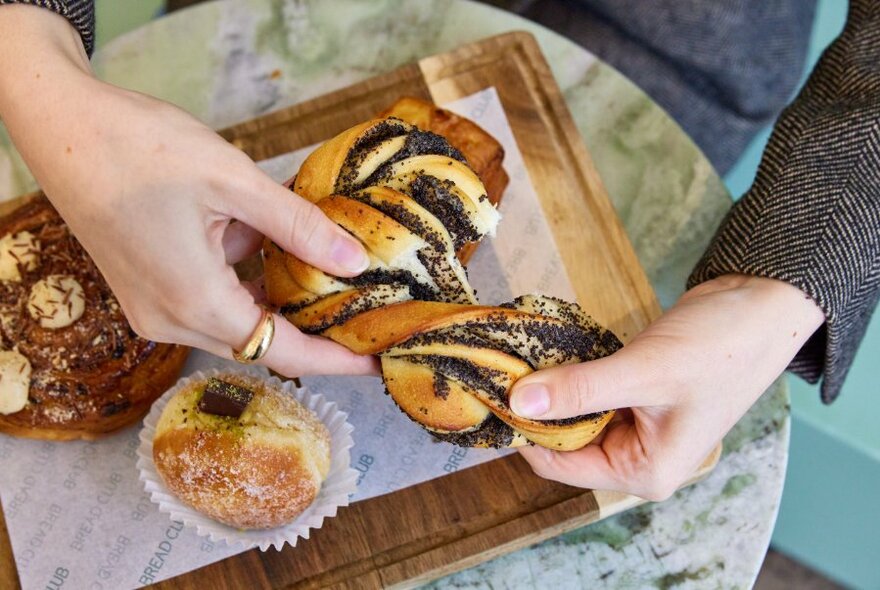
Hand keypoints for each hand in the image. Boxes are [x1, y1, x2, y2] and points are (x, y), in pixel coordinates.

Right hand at [0, 5, 375, 376]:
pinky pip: (212, 297)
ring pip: (239, 317)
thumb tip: (354, 262)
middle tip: (367, 311)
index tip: (378, 361)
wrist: (60, 126)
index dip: (337, 360)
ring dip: (282, 294)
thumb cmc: (137, 146)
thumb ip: (297, 226)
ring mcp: (155, 306)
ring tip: (332, 270)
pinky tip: (274, 242)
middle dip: (315, 326)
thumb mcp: (232, 180)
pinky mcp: (148, 288)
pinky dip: (248, 277)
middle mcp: (170, 319)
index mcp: (193, 301)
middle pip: (263, 340)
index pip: (284, 350)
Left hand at [510, 274, 823, 499]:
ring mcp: (637, 428)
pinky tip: (550, 354)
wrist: (760, 306)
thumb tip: (520, 402)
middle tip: (502, 369)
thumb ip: (580, 389)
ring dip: (551, 390)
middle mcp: (639, 459)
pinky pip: (588, 393)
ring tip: (521, 358)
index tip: (492, 395)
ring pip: (573, 415)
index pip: (560, 464)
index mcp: (645, 472)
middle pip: (564, 441)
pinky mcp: (635, 397)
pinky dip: (570, 376)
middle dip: (536, 409)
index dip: (524, 433)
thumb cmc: (719, 348)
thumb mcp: (643, 371)